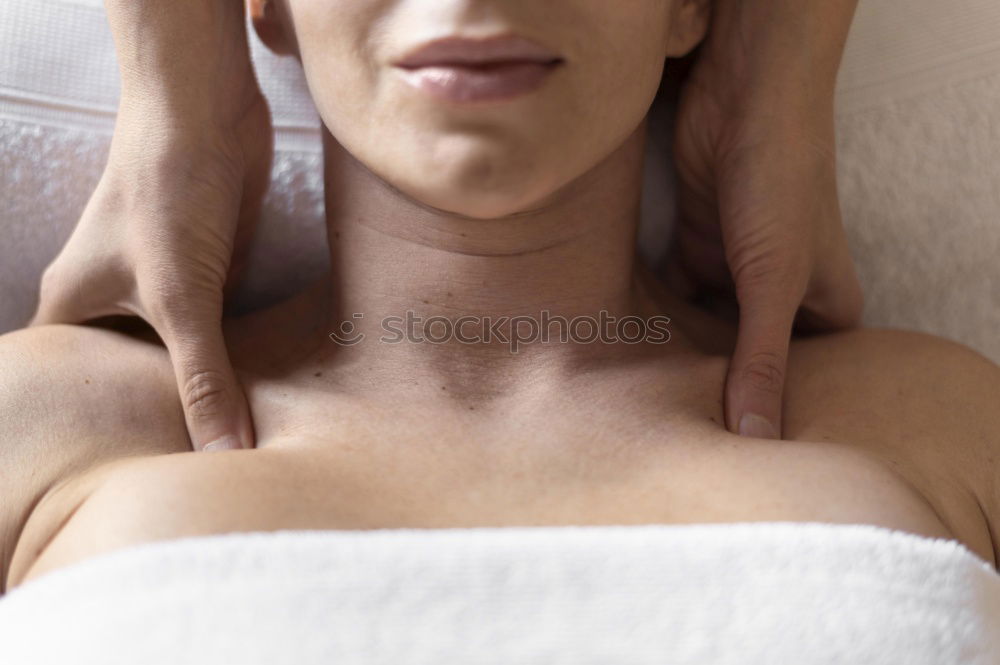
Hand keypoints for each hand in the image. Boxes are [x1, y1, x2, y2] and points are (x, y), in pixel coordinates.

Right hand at [30, 0, 272, 451]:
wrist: (208, 113)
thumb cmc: (166, 192)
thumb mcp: (179, 297)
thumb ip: (202, 379)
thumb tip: (226, 455)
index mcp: (73, 308)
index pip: (74, 388)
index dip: (95, 433)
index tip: (125, 480)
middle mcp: (113, 302)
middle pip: (131, 378)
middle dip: (158, 419)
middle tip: (192, 481)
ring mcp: (161, 288)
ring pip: (179, 356)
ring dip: (204, 388)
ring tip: (234, 452)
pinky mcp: (206, 275)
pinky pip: (217, 332)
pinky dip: (234, 359)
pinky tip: (261, 396)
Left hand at [669, 44, 863, 439]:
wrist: (745, 96)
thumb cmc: (783, 183)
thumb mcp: (775, 281)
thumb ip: (761, 360)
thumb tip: (756, 438)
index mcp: (825, 305)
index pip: (806, 377)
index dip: (779, 413)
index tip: (741, 464)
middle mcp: (782, 292)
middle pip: (749, 356)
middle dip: (719, 389)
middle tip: (680, 448)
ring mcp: (736, 269)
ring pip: (705, 328)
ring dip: (679, 357)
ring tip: (645, 415)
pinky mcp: (695, 245)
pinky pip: (673, 295)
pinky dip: (654, 318)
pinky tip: (625, 357)